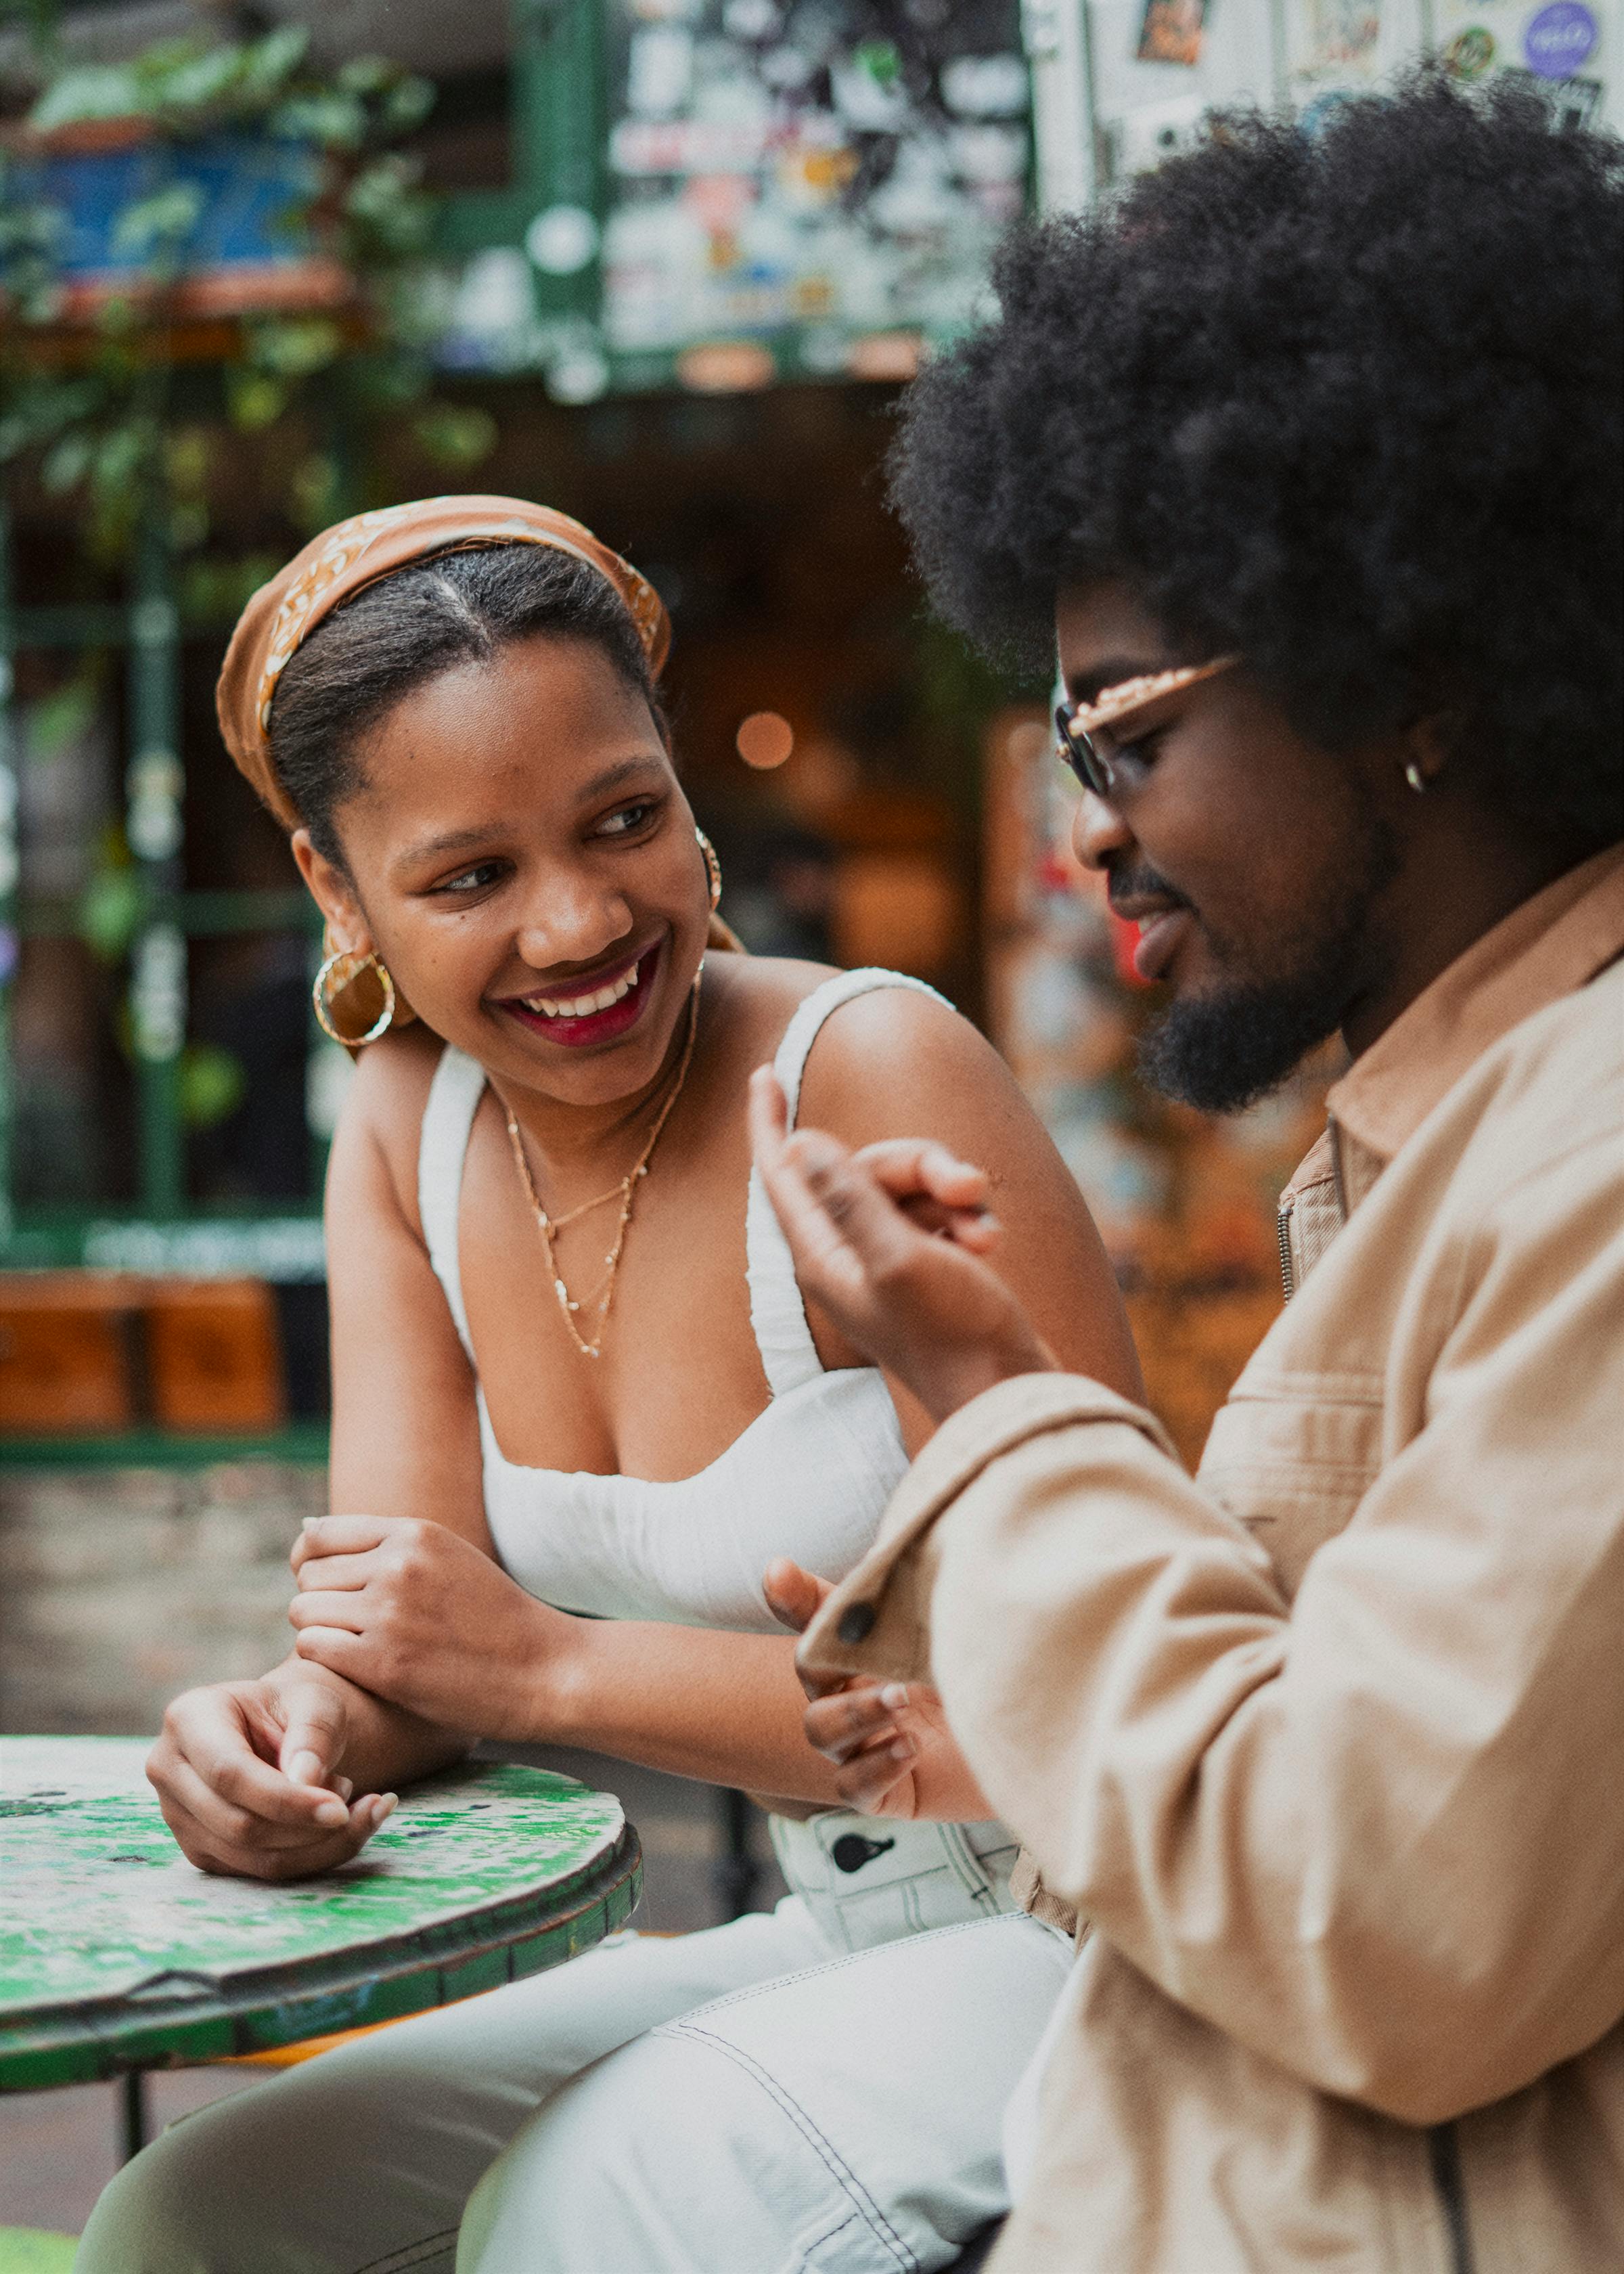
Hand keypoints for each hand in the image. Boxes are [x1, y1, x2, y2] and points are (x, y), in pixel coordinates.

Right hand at [147, 1661, 397, 1881]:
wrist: (279, 1729)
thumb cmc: (294, 1708)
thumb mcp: (314, 1701)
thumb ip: (312, 1734)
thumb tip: (305, 1783)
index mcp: (188, 1718)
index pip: (229, 1773)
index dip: (286, 1799)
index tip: (340, 1809)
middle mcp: (169, 1769)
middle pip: (237, 1824)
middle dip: (308, 1828)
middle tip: (362, 1805)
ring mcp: (177, 1816)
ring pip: (250, 1858)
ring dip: (316, 1847)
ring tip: (353, 1808)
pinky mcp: (199, 1849)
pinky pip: (257, 1873)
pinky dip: (309, 1859)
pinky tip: (339, 1829)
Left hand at [290, 1516, 564, 1739]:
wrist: (546, 1669)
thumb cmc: (496, 1619)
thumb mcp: (449, 1558)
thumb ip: (389, 1547)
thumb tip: (305, 1534)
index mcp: (415, 1533)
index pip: (320, 1534)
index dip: (310, 1564)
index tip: (326, 1590)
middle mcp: (397, 1564)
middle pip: (308, 1576)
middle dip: (320, 1603)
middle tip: (352, 1629)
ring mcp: (389, 1612)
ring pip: (303, 1612)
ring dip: (320, 1634)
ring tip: (356, 1649)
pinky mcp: (384, 1662)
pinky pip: (312, 1649)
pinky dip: (325, 1661)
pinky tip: (359, 1669)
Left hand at [749, 1068, 1055, 1423]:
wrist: (1006, 1393)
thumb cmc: (952, 1332)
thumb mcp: (898, 1257)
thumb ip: (850, 1198)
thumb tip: (799, 1145)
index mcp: (821, 1254)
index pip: (781, 1174)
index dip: (769, 1122)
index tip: (762, 1072)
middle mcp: (845, 1256)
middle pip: (866, 1169)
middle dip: (921, 1165)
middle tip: (967, 1186)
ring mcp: (885, 1262)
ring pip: (911, 1189)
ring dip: (952, 1197)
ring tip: (986, 1232)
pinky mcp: (925, 1268)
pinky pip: (938, 1215)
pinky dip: (965, 1220)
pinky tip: (992, 1243)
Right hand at [764, 1557, 992, 1821]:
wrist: (1036, 1745)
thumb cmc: (994, 1682)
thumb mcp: (963, 1633)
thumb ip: (922, 1596)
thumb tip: (894, 1548)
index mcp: (869, 1651)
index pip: (821, 1618)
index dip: (795, 1595)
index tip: (779, 1570)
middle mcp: (858, 1694)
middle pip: (810, 1675)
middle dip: (828, 1662)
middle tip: (884, 1664)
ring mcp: (867, 1745)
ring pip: (821, 1731)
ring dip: (854, 1714)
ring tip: (901, 1703)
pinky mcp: (887, 1793)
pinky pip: (851, 1786)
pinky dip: (873, 1767)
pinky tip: (909, 1750)